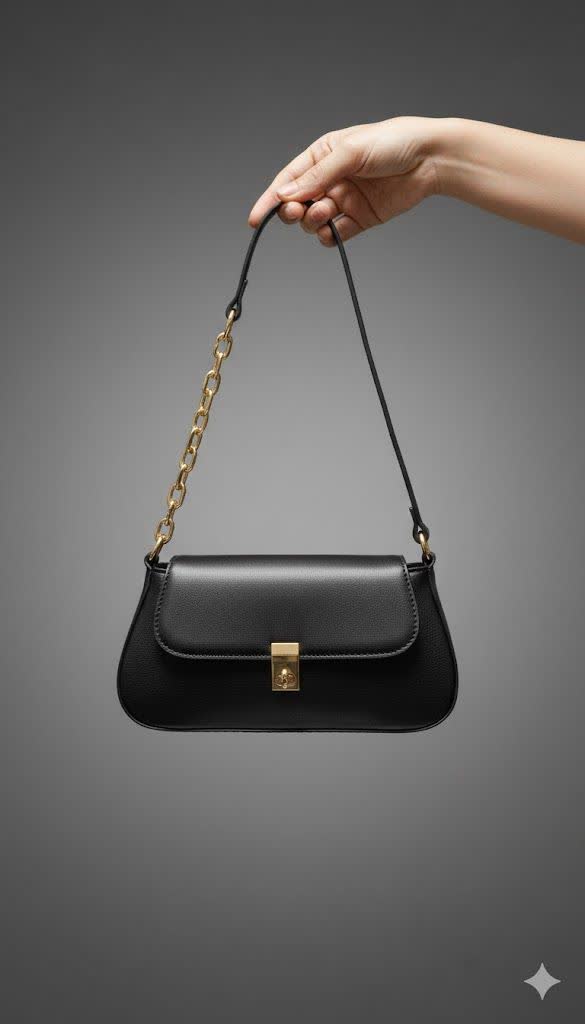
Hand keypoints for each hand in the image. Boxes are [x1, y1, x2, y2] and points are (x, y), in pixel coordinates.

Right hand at [248, 117, 444, 244]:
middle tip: (298, 211)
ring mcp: (345, 200)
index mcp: (322, 155)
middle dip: (292, 211)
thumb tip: (286, 194)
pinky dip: (328, 236)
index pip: (288, 180)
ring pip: (314, 221)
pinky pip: (336, 234)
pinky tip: (330, 231)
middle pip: (298, 204)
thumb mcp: (350, 152)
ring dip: (313, 221)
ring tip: (326, 212)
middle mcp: (330, 179)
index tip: (255, 219)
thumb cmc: (392, 143)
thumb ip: (318, 176)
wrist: (430, 159)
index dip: (270, 199)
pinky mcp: (360, 219)